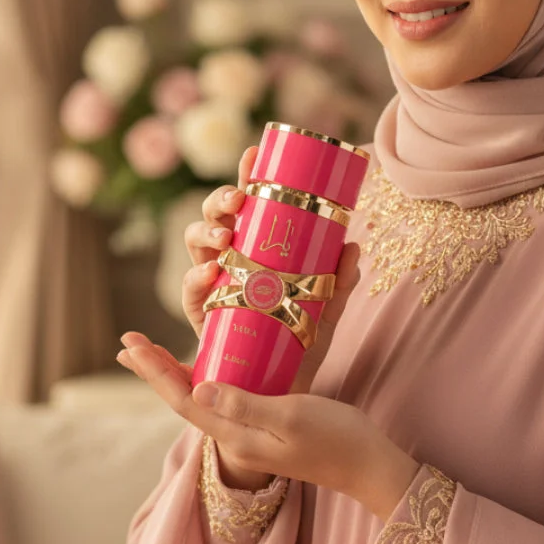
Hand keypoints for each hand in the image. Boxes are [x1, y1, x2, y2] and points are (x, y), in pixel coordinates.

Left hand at [115, 335, 418, 519]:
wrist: (367, 465)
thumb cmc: (335, 439)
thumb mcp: (291, 417)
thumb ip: (245, 404)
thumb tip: (197, 389)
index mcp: (236, 433)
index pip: (183, 399)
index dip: (154, 370)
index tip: (131, 343)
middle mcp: (235, 433)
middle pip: (183, 398)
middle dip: (154, 369)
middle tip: (128, 341)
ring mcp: (249, 429)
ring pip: (200, 397)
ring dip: (172, 372)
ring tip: (151, 350)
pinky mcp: (264, 421)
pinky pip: (223, 395)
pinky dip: (204, 374)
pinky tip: (203, 364)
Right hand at [180, 145, 362, 397]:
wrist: (279, 390)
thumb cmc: (298, 341)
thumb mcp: (326, 312)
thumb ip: (339, 283)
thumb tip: (353, 247)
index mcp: (255, 246)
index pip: (249, 203)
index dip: (247, 175)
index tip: (254, 153)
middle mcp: (229, 258)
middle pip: (215, 215)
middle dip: (221, 199)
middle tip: (238, 199)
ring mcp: (212, 283)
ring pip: (196, 243)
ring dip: (206, 231)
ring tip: (225, 235)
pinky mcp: (202, 313)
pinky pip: (190, 291)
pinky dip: (195, 278)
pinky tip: (209, 273)